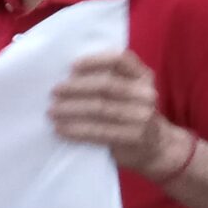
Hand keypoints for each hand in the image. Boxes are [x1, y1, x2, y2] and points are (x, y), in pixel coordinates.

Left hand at [50, 51, 186, 174]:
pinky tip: (60, 129)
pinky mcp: (134, 136)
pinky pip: (98, 131)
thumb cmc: (129, 115)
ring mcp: (142, 116)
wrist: (155, 148)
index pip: (120, 60)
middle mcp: (146, 93)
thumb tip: (67, 76)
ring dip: (70, 109)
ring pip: (100, 108)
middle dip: (75, 88)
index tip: (72, 67)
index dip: (94, 61)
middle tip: (54, 92)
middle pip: (106, 85)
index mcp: (143, 76)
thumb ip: (109, 80)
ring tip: (51, 111)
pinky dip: (75, 129)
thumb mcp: (127, 93)